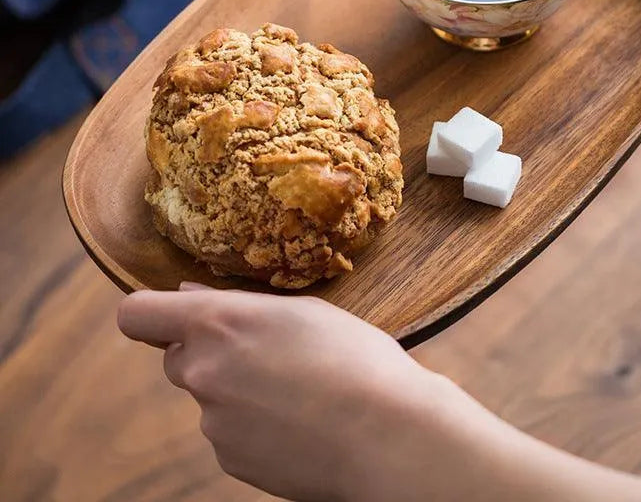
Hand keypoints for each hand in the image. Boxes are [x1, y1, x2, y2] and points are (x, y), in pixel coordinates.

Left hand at [118, 285, 441, 500]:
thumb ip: (239, 304)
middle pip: (176, 357)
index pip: (138, 313)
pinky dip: (253, 426)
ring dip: (236, 390)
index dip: (149, 311)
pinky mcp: (231, 460)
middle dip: (208, 353)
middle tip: (262, 353)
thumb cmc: (355, 359)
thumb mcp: (304, 310)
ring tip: (297, 391)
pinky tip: (297, 422)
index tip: (169, 315)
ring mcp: (214, 422)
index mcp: (220, 323)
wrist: (387, 435)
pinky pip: (229, 433)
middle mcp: (204, 371)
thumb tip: (191, 296)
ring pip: (209, 396)